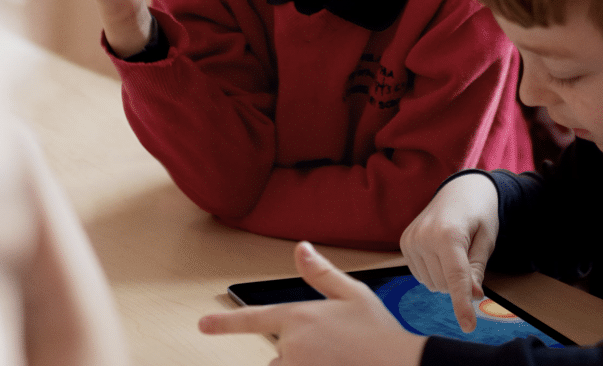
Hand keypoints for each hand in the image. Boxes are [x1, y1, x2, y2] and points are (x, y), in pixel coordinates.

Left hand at [199, 242, 424, 365]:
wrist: (398, 364)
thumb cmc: (378, 332)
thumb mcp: (353, 293)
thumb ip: (321, 273)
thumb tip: (301, 249)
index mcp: (300, 317)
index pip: (254, 319)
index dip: (225, 323)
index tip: (203, 326)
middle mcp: (292, 346)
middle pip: (280, 350)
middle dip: (298, 348)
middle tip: (334, 344)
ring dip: (303, 363)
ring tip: (337, 356)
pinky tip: (335, 361)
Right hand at [400, 173, 498, 332]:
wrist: (460, 190)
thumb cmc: (479, 213)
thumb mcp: (487, 239)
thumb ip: (477, 269)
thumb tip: (473, 296)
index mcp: (448, 234)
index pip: (456, 279)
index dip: (462, 305)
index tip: (468, 326)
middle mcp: (424, 237)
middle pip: (443, 285)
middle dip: (459, 282)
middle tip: (468, 255)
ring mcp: (410, 240)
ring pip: (431, 283)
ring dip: (445, 278)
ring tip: (454, 250)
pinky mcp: (404, 243)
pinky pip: (420, 275)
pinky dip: (434, 271)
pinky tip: (440, 252)